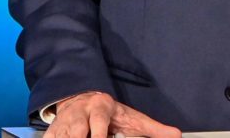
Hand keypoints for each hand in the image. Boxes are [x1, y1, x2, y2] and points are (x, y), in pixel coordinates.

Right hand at [45, 91, 180, 137]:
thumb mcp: (132, 118)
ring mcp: (63, 124)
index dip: (98, 135)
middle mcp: (80, 115)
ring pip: (60, 136)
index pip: (99, 122)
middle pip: (76, 131)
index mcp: (100, 108)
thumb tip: (177, 135)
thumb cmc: (110, 112)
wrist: (80, 96)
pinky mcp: (52, 133)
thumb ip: (153, 129)